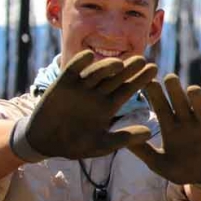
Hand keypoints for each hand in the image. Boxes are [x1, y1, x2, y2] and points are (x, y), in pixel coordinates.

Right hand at [20, 50, 156, 159]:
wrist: (46, 143)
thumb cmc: (76, 145)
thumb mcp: (102, 144)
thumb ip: (124, 138)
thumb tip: (149, 133)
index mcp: (109, 105)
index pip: (128, 89)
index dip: (140, 80)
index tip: (154, 70)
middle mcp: (97, 93)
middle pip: (116, 78)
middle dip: (128, 69)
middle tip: (143, 60)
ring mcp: (81, 87)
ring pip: (97, 73)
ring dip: (106, 66)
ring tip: (119, 63)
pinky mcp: (63, 83)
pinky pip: (72, 70)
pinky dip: (79, 62)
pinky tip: (88, 55)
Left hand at [128, 75, 200, 184]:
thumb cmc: (181, 170)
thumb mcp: (159, 163)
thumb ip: (144, 152)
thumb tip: (123, 140)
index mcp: (170, 125)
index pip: (160, 106)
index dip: (155, 94)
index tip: (147, 82)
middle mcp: (185, 118)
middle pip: (179, 100)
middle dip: (175, 89)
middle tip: (169, 78)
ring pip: (199, 103)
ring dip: (196, 96)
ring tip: (193, 90)